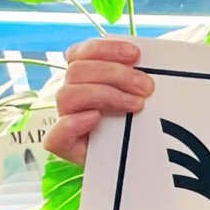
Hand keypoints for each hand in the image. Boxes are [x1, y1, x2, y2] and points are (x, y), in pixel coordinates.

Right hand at [46, 38, 152, 166]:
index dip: (105, 48)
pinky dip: (72, 124)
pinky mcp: (67, 147)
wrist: (146, 160)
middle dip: (116, 74)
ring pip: (68, 95)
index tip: (136, 54)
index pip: (81, 53)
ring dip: (105, 95)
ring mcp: (67, 120)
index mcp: (86, 77)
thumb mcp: (147, 96)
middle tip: (147, 87)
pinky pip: (55, 137)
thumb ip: (141, 77)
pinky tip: (95, 118)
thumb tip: (154, 63)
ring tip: (137, 104)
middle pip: (77, 71)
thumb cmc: (146, 124)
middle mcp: (73, 96)